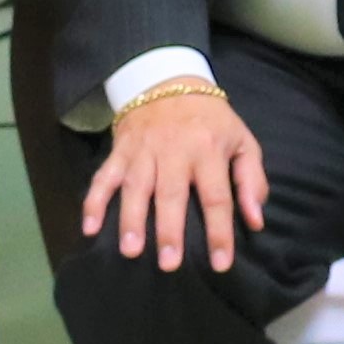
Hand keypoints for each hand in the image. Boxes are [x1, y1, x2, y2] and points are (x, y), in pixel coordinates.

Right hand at [81, 84, 267, 272]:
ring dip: (130, 219)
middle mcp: (174, 151)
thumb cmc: (210, 120)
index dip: (219, 231)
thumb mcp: (242, 141)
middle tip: (168, 264)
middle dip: (168, 230)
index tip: (220, 263)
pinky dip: (94, 200)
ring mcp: (142, 150)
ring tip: (130, 250)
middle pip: (171, 194)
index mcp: (208, 150)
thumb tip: (255, 221)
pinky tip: (88, 227)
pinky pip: (104, 176)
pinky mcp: (120, 150)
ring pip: (135, 187)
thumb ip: (251, 180)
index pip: (216, 196)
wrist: (167, 79)